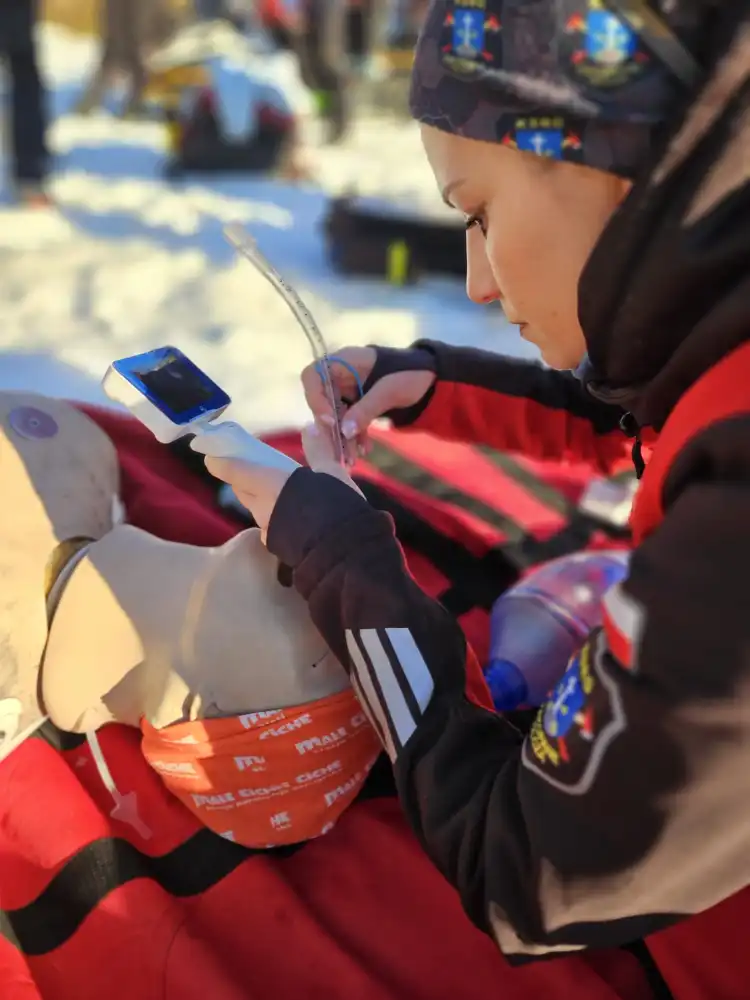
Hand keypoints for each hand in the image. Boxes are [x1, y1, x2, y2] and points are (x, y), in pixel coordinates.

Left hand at [204, 423, 362, 540]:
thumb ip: (319, 450)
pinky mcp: (276, 544)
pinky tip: (292, 515)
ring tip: (283, 492)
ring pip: (256, 507)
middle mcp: (260, 505)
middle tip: (257, 468)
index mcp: (267, 482)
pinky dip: (276, 516)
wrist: (340, 549)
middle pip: (242, 488)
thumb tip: (311, 428)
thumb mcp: (331, 472)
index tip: (214, 455)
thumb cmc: (333, 504)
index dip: (219, 461)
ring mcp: (266, 527)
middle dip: (243, 478)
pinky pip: (269, 524)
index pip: (231, 470)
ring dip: (262, 498)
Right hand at [300, 346, 436, 455]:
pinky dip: (355, 436)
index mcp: (344, 362)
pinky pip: (349, 421)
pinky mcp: (358, 405)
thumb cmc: (410, 374)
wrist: (432, 379)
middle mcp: (341, 375)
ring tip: (353, 458)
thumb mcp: (389, 390)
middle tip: (340, 451)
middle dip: (331, 428)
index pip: (313, 377)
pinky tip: (364, 450)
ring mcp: (348, 391)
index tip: (330, 421)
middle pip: (322, 402)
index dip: (316, 399)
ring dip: (343, 438)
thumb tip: (344, 432)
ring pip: (336, 416)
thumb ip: (366, 409)